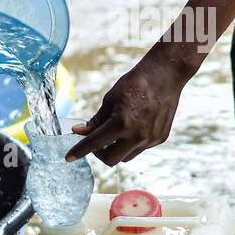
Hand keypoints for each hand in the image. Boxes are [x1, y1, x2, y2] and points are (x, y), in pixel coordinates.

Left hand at [66, 48, 188, 165]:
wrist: (165, 75)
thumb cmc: (135, 83)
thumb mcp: (110, 99)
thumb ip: (96, 120)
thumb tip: (80, 132)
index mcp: (121, 123)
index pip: (94, 144)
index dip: (79, 151)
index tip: (69, 157)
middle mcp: (137, 136)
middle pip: (110, 159)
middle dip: (99, 153)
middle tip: (96, 142)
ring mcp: (151, 139)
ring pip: (126, 157)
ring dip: (116, 149)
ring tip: (115, 133)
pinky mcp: (160, 139)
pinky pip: (140, 149)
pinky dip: (131, 143)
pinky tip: (133, 127)